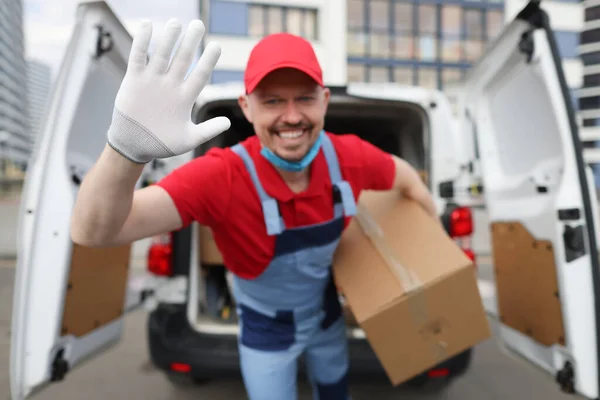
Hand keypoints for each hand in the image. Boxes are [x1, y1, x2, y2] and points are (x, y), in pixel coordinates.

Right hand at [107, 19, 230, 163]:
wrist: (134, 145)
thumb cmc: (162, 143)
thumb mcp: (188, 139)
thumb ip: (208, 130)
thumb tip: (228, 122)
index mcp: (185, 97)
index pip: (200, 75)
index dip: (208, 61)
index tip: (217, 46)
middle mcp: (170, 85)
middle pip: (183, 59)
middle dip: (190, 42)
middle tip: (198, 24)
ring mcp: (153, 81)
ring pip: (162, 55)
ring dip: (168, 39)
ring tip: (176, 22)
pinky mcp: (134, 79)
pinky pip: (138, 57)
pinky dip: (141, 42)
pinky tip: (147, 25)